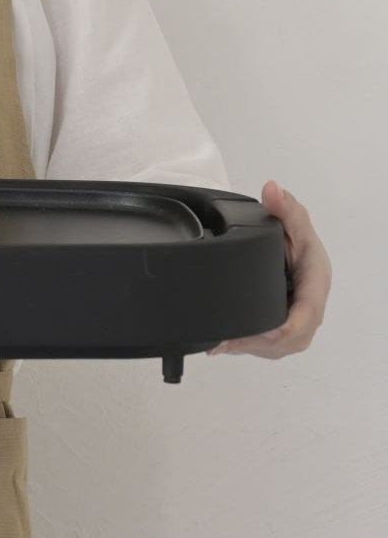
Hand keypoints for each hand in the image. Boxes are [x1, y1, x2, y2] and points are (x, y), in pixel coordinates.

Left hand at [208, 180, 331, 358]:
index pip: (307, 315)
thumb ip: (284, 207)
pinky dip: (247, 346)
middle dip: (260, 343)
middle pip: (291, 340)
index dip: (287, 328)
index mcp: (316, 285)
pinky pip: (270, 347)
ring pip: (278, 347)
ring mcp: (298, 324)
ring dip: (250, 347)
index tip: (268, 332)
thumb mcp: (293, 222)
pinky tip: (222, 345)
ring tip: (221, 344)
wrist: (294, 252)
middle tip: (226, 341)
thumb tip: (273, 189)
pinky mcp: (284, 332)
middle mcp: (309, 310)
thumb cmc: (297, 240)